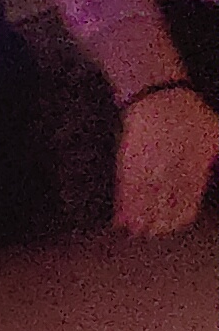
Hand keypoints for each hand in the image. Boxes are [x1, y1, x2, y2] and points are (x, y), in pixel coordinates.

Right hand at [116, 84, 218, 236]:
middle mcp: (170, 168)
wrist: (161, 97)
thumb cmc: (193, 114)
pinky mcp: (129, 161)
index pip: (188, 196)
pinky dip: (123, 205)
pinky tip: (121, 217)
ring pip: (144, 198)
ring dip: (139, 217)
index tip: (177, 224)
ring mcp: (148, 165)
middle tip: (156, 233)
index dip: (181, 212)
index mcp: (193, 164)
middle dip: (159, 219)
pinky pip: (125, 189)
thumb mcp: (216, 134)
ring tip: (137, 231)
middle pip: (165, 200)